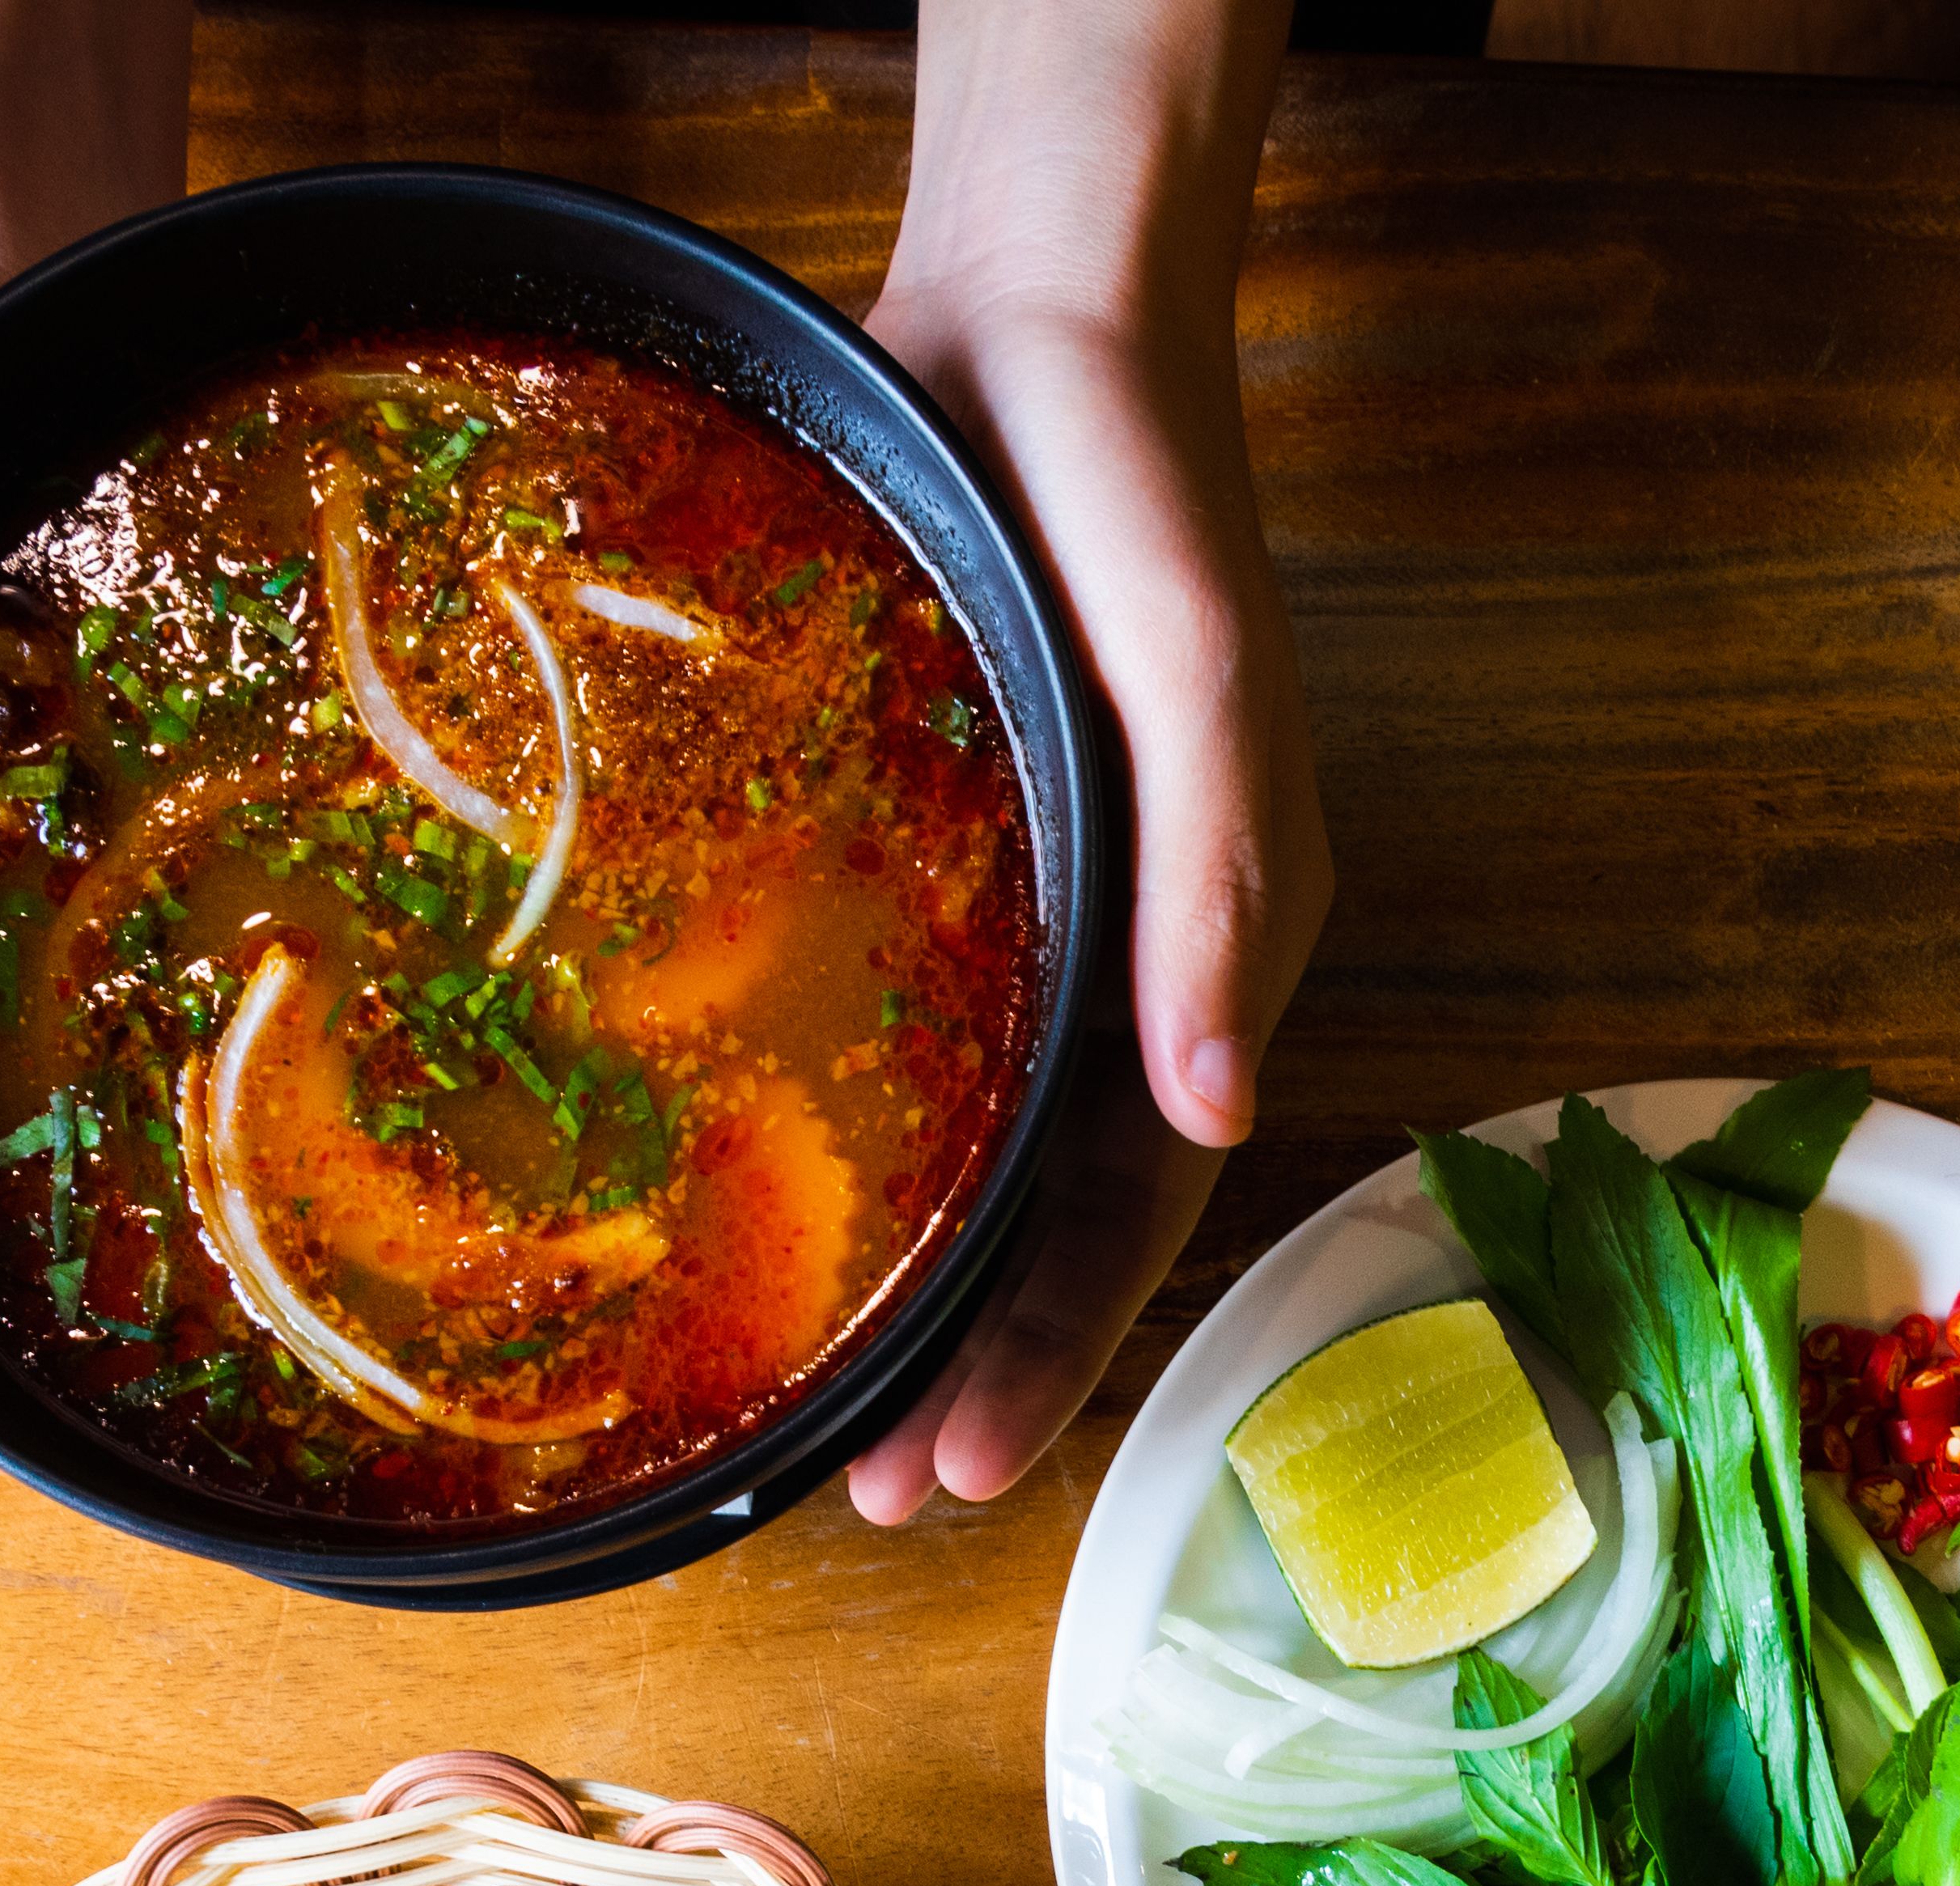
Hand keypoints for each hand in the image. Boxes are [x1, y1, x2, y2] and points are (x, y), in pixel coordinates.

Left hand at [848, 0, 1331, 1523]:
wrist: (1029, 311)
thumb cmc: (1137, 489)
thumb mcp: (1199, 673)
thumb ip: (1217, 883)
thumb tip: (1218, 1117)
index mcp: (1194, 956)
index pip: (1129, 1214)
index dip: (1050, 1357)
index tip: (954, 1475)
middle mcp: (1108, 969)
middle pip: (1041, 1226)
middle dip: (967, 1376)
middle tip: (865, 1500)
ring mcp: (1014, 926)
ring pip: (959, 1162)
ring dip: (901, 1302)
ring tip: (808, 1422)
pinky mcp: (917, 863)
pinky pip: (885, 1038)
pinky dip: (833, 1147)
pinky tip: (741, 1208)